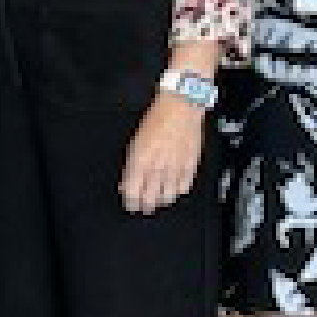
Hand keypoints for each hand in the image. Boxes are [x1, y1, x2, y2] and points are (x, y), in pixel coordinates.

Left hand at [118, 96, 207, 215]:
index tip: (130, 205)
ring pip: (167, 197)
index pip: (132, 193)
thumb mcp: (135, 143)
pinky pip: (183, 188)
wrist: (180, 109)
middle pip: (149, 199)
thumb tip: (126, 185)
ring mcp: (175, 168)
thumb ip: (131, 167)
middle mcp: (157, 168)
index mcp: (139, 161)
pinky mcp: (190, 166)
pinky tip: (174, 190)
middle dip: (144, 206)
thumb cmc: (156, 121)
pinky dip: (177, 192)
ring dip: (161, 201)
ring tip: (158, 201)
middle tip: (143, 207)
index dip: (130, 202)